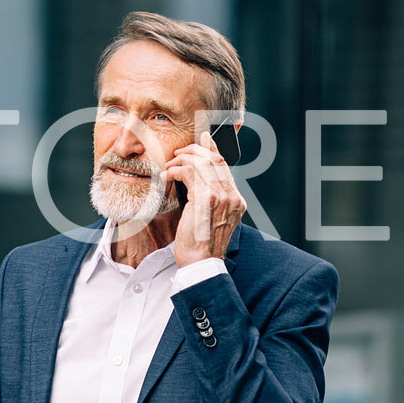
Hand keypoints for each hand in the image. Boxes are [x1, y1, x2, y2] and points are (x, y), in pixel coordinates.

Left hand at [166, 130, 246, 266]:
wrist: (202, 264)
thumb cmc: (201, 246)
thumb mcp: (209, 220)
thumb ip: (209, 200)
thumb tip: (195, 184)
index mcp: (236, 201)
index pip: (225, 166)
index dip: (213, 149)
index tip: (204, 138)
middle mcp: (232, 196)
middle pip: (215, 160)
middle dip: (194, 151)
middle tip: (178, 152)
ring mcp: (222, 197)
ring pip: (202, 163)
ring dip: (182, 161)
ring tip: (169, 167)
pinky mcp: (206, 199)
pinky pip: (190, 173)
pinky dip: (176, 171)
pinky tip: (166, 176)